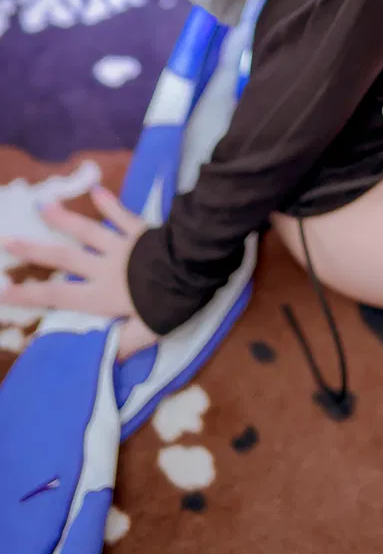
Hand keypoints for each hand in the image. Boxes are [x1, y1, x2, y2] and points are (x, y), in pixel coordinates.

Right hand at [0, 185, 156, 355]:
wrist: (193, 265)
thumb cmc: (170, 301)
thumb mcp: (148, 332)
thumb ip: (125, 344)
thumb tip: (109, 361)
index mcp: (102, 295)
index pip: (58, 295)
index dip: (28, 294)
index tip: (2, 289)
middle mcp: (104, 267)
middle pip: (63, 257)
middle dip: (33, 250)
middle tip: (8, 240)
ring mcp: (121, 245)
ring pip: (87, 231)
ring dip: (64, 218)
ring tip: (43, 206)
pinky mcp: (140, 230)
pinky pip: (122, 215)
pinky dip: (109, 204)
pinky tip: (97, 191)